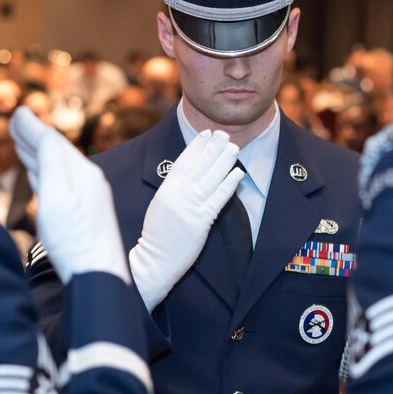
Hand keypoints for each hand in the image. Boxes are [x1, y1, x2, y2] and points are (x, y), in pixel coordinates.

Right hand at [9, 107, 129, 284]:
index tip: (16, 114)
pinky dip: (46, 172)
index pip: (53, 141)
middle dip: (35, 137)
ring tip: (23, 143)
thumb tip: (41, 129)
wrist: (98, 277)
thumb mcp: (55, 194)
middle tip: (15, 122)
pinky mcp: (85, 215)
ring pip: (58, 168)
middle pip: (57, 152)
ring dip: (39, 153)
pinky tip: (39, 174)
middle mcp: (89, 181)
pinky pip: (61, 183)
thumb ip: (49, 160)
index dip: (33, 128)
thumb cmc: (74, 239)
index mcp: (82, 172)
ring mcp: (89, 198)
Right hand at [129, 130, 242, 310]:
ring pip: (210, 178)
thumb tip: (187, 173)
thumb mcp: (160, 204)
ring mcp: (189, 206)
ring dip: (223, 161)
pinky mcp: (201, 221)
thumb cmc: (158, 235)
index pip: (183, 162)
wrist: (154, 260)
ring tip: (234, 148)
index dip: (196, 146)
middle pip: (198, 166)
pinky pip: (218, 199)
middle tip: (223, 134)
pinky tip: (237, 174)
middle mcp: (177, 194)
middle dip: (212, 148)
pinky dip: (229, 184)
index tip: (206, 134)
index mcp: (166, 189)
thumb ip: (173, 188)